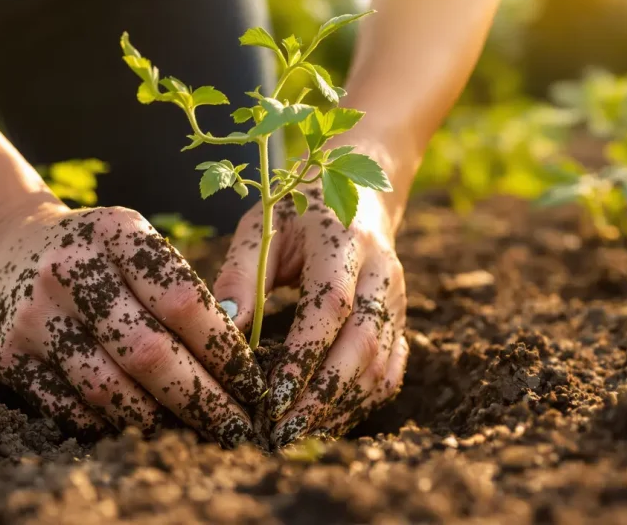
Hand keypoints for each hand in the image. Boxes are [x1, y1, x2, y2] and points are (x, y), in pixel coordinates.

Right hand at [0, 203, 265, 447]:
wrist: (3, 245)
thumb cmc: (95, 252)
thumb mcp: (135, 243)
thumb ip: (179, 289)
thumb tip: (235, 362)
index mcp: (115, 233)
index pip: (183, 301)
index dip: (224, 350)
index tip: (252, 383)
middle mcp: (70, 270)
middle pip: (149, 353)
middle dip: (203, 399)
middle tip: (237, 427)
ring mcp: (35, 315)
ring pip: (110, 389)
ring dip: (160, 420)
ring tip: (196, 432)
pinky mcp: (8, 356)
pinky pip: (72, 408)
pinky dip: (113, 424)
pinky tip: (143, 426)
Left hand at [214, 186, 408, 446]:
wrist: (359, 193)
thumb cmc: (298, 210)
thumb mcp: (262, 226)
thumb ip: (241, 273)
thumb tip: (225, 328)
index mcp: (344, 241)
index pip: (331, 305)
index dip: (305, 355)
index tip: (271, 396)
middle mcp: (380, 272)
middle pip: (363, 345)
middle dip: (322, 396)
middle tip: (280, 431)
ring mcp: (397, 299)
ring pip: (381, 366)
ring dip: (340, 407)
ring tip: (296, 434)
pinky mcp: (401, 321)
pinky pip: (390, 372)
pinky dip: (360, 403)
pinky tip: (325, 420)